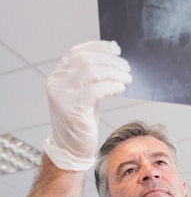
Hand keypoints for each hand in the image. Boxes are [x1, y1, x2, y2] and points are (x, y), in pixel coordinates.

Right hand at [44, 40, 131, 170]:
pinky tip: (121, 88)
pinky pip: (95, 91)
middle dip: (110, 61)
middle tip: (126, 67)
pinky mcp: (73, 110)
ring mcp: (62, 97)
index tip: (115, 49)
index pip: (77, 53)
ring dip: (114, 73)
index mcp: (57, 77)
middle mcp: (56, 84)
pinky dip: (111, 86)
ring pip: (91, 73)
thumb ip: (92, 78)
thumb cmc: (81, 122)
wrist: (71, 149)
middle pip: (85, 61)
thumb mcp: (85, 95)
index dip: (98, 48)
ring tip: (127, 78)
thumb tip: (112, 59)